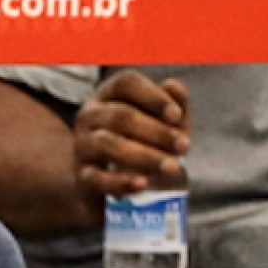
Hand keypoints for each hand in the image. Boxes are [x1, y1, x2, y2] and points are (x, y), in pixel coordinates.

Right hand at [73, 69, 189, 203]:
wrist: (112, 178)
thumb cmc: (143, 141)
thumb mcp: (163, 121)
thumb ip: (174, 103)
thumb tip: (173, 87)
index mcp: (109, 95)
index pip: (126, 83)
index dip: (153, 96)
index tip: (177, 116)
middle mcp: (90, 116)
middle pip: (119, 116)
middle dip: (156, 131)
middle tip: (184, 146)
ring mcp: (83, 145)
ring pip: (106, 144)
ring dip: (144, 156)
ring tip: (172, 167)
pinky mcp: (83, 176)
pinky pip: (97, 178)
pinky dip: (120, 181)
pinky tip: (143, 184)